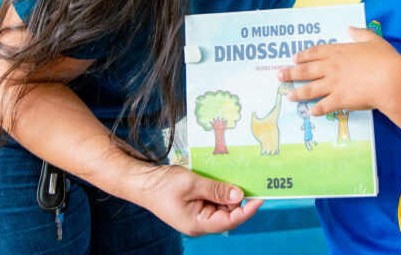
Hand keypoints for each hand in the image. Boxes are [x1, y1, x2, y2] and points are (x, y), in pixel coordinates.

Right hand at [138, 165, 262, 236]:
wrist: (141, 182)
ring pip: (221, 207)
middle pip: (227, 214)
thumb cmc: (163, 185)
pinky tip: (224, 179)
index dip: (247, 210)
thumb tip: (240, 196)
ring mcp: (196, 215)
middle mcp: (199, 223)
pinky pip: (213, 201)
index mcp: (198, 224)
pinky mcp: (194, 206)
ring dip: (229, 194)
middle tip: (251, 181)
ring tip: (237, 177)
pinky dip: (219, 191)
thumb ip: (216, 190)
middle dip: (239, 199)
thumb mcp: (192, 184)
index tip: (260, 198)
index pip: (229, 221)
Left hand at [279, 27, 400, 115]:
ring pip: (310, 89)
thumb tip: (350, 28)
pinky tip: (310, 112)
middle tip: (279, 75)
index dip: (303, 56)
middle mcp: (331, 67)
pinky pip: (323, 106)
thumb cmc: (385, 59)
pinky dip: (315, 110)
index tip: (294, 58)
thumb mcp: (373, 40)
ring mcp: (333, 84)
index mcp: (339, 51)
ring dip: (297, 93)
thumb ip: (360, 33)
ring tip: (288, 96)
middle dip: (290, 73)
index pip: (315, 52)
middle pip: (306, 70)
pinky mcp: (339, 100)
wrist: (390, 79)